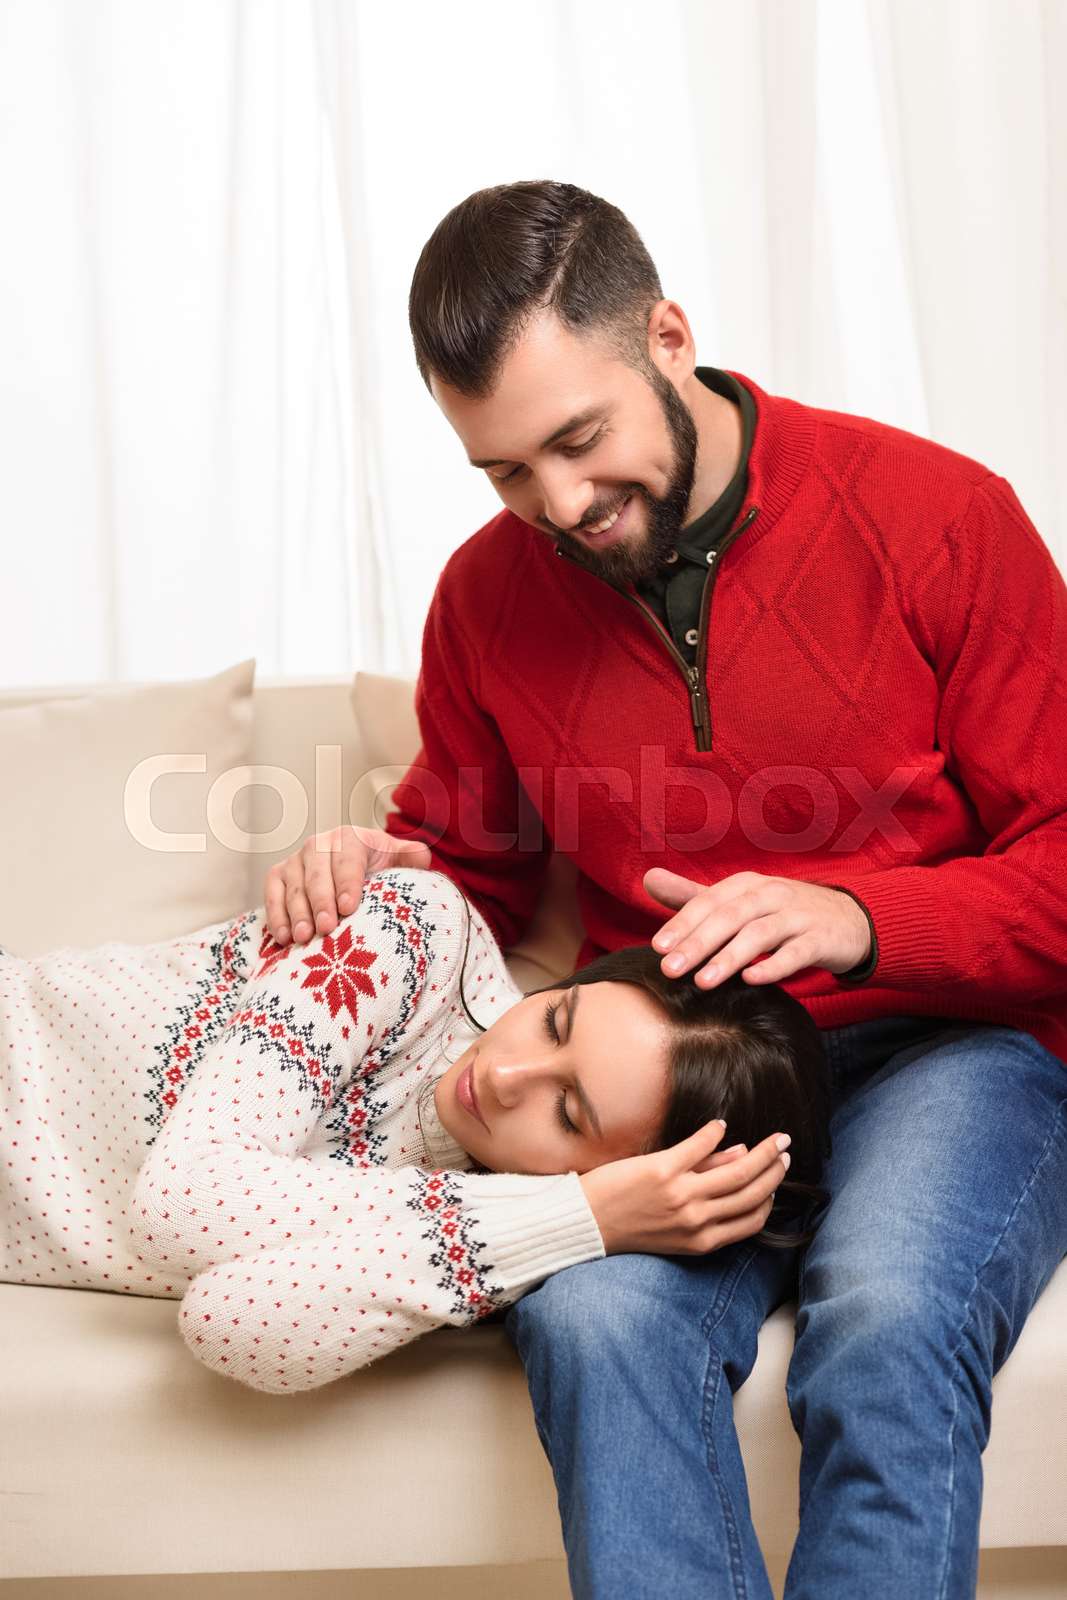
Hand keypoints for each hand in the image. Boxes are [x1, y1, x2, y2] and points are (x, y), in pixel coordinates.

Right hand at [264, 825, 431, 945]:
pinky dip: (275, 915)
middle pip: (317, 874)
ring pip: (293, 886)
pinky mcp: (277, 876)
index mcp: (350, 838)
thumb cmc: (377, 867)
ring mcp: (295, 860)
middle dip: (321, 902)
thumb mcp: (397, 858)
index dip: (347, 883)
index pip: (348, 859)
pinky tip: (283, 937)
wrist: (351, 868)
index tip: (349, 907)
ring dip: (297, 913)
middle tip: (327, 928)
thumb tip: (421, 857)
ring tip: (303, 937)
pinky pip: (272, 894)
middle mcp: (319, 845)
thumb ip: (412, 856)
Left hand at [578, 1119, 789, 1255]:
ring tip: (772, 1138)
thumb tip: (740, 1160)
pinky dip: (714, 1133)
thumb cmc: (629, 1226)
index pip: (752, 1220)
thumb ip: (709, 1197)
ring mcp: (681, 1194)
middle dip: (774, 1171)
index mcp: (702, 1240)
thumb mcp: (675, 1225)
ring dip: (760, 1152)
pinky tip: (720, 1125)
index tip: (777, 1180)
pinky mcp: (662, 1170)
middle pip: (751, 1193)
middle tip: (784, 1151)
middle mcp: (696, 1219)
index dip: (770, 1198)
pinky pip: (699, 1146)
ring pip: (736, 1170)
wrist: (585, 1223)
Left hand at [644, 867, 870, 987]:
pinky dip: (774, 966)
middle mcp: (771, 895)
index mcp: (746, 885)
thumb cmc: (783, 912)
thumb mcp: (738, 900)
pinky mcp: (821, 939)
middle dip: (698, 943)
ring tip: (703, 982)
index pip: (708, 901)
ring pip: (760, 934)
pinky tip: (752, 980)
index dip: (683, 923)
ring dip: (730, 957)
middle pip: (730, 917)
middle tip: (671, 969)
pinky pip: (796, 952)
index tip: (658, 948)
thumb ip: (692, 895)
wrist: (849, 920)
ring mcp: (798, 916)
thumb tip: (648, 878)